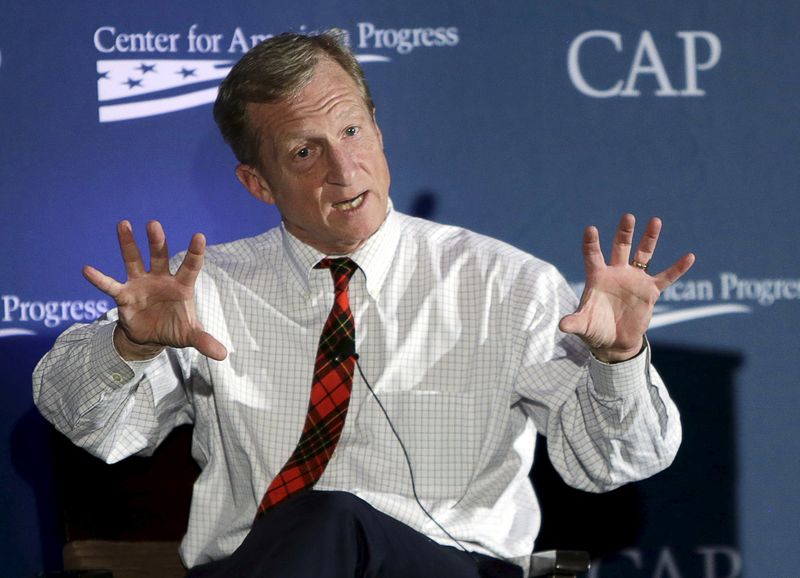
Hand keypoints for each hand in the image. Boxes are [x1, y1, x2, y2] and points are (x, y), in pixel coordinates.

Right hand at [82, 220, 227, 360]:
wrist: (151, 336)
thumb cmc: (174, 328)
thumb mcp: (190, 336)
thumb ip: (205, 341)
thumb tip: (223, 355)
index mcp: (181, 286)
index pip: (190, 267)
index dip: (195, 253)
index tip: (199, 236)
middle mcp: (161, 279)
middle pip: (160, 257)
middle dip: (157, 241)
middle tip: (153, 224)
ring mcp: (141, 284)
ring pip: (134, 261)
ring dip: (128, 244)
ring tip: (123, 224)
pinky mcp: (124, 295)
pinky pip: (110, 285)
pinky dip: (99, 279)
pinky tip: (87, 269)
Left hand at [559, 214, 694, 362]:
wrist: (614, 341)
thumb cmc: (595, 329)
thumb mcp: (583, 326)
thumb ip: (574, 322)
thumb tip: (561, 326)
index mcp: (597, 277)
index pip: (592, 255)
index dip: (591, 243)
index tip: (590, 229)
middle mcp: (616, 273)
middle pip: (620, 247)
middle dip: (624, 233)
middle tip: (628, 217)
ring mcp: (634, 280)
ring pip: (643, 254)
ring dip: (649, 239)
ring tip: (655, 221)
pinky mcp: (649, 291)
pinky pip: (666, 277)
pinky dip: (677, 268)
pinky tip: (689, 257)